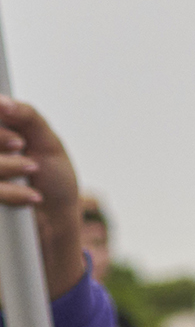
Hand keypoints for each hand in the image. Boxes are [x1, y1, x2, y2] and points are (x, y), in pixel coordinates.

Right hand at [0, 101, 87, 296]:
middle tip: (24, 148)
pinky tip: (32, 197)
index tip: (18, 134)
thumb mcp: (48, 144)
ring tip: (32, 170)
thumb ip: (28, 118)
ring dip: (6, 166)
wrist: (57, 224)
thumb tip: (2, 102)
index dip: (0, 126)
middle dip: (1, 141)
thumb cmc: (53, 181)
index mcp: (0, 140)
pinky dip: (10, 193)